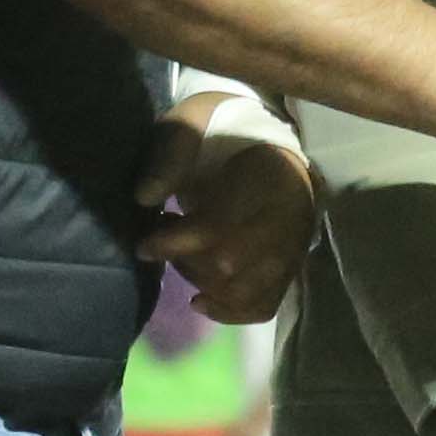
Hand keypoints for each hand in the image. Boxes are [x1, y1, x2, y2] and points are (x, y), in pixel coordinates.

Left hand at [138, 106, 315, 324]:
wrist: (268, 143)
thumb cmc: (224, 134)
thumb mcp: (193, 123)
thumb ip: (170, 155)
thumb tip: (144, 199)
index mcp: (269, 179)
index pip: (221, 227)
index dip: (176, 242)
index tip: (143, 243)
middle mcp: (289, 221)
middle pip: (231, 265)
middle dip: (185, 262)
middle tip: (161, 245)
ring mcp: (292, 249)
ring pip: (246, 291)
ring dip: (202, 285)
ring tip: (181, 262)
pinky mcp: (288, 268)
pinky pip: (264, 305)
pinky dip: (230, 312)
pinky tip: (200, 300)